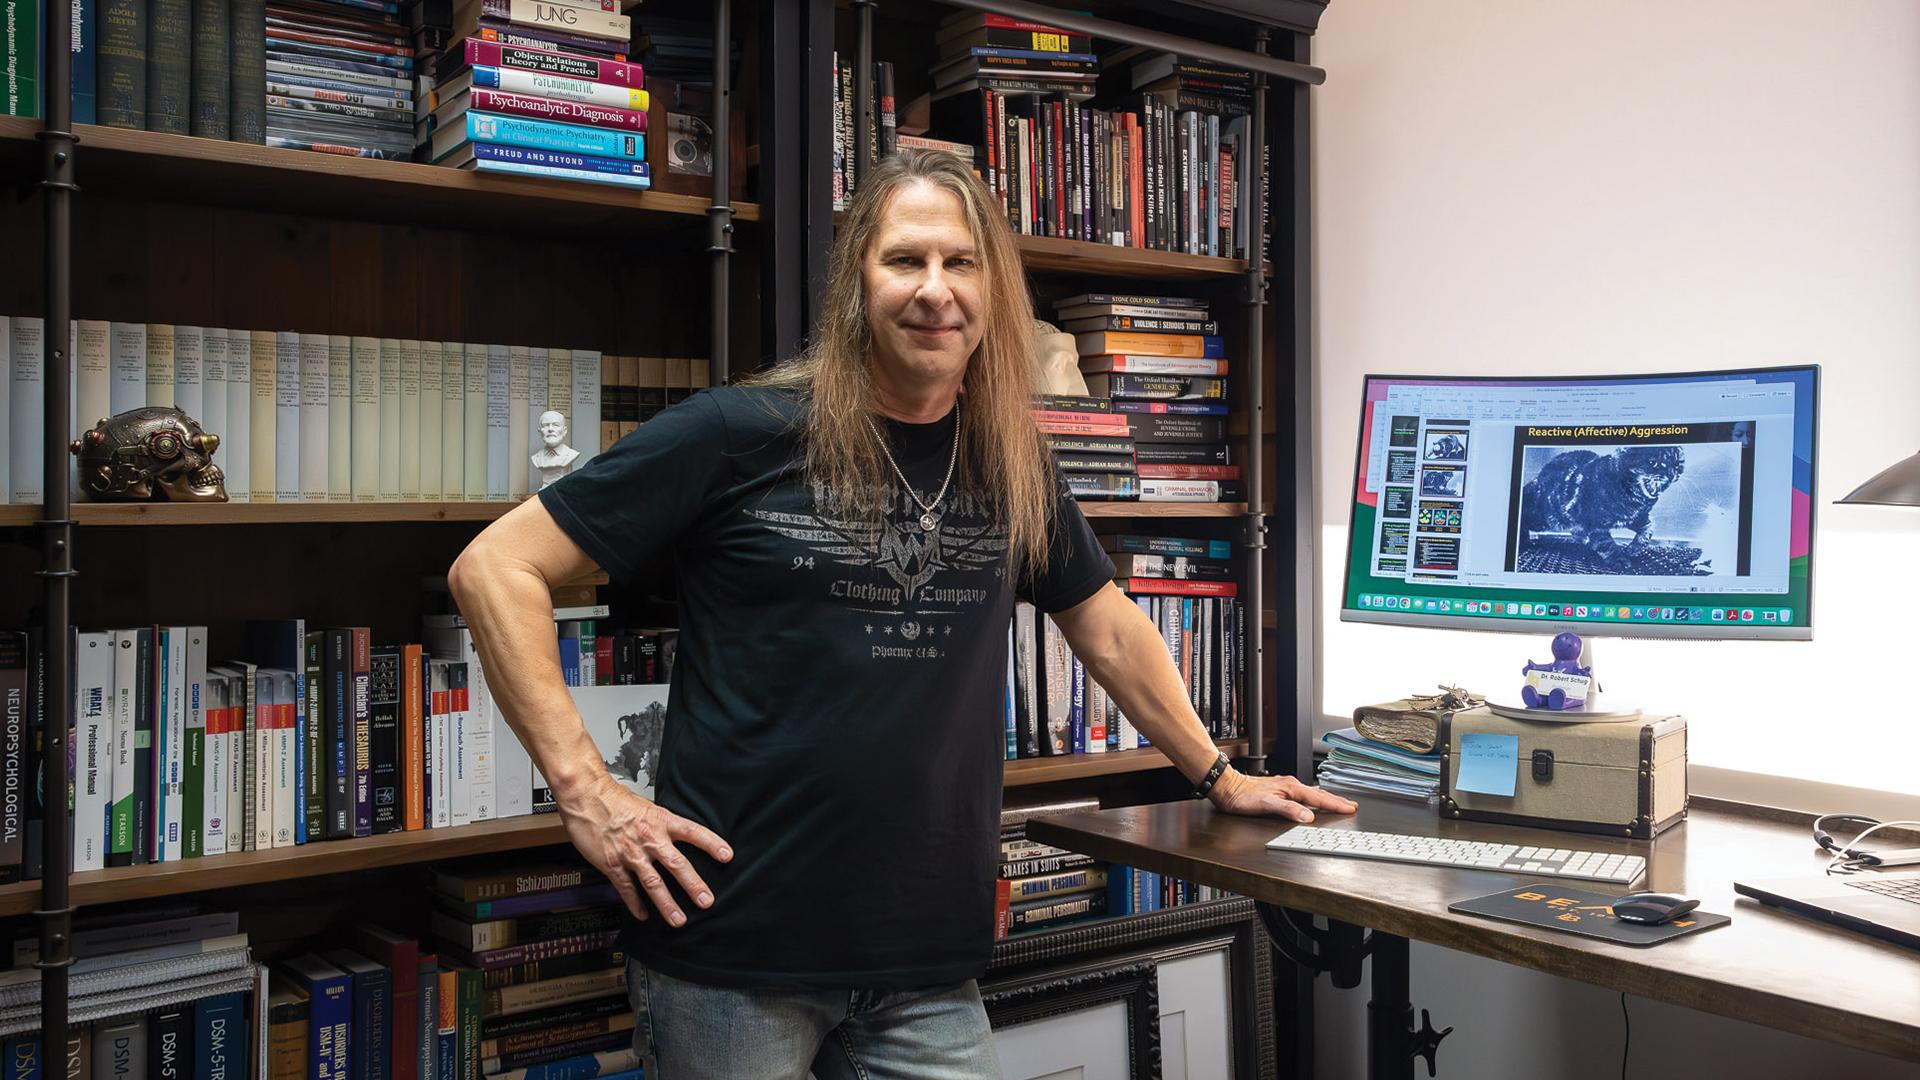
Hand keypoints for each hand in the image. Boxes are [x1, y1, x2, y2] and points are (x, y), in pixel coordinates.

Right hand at [556, 772, 732, 926]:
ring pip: (653, 883)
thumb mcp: (648, 808)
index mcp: (661, 821)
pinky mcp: (612, 864)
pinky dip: (635, 904)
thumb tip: (677, 838)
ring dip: (667, 904)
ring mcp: (631, 853)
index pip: (693, 832)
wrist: (586, 796)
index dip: (711, 844)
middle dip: (693, 885)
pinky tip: (643, 914)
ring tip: (679, 920)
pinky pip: (626, 888)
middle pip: (676, 864)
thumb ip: (662, 826)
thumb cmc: (616, 800)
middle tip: (706, 901)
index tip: (727, 856)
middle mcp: (649, 838)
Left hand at [1209, 769, 1357, 822]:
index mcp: (1291, 788)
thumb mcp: (1266, 805)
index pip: (1318, 798)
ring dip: (1326, 798)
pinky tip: (1313, 799)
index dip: (1335, 805)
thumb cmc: (1242, 797)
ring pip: (1312, 793)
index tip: (1349, 809)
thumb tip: (1308, 817)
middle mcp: (1290, 785)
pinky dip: (1314, 797)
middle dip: (1336, 800)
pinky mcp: (1279, 789)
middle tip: (1351, 805)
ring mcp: (1285, 786)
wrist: (1227, 787)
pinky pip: (1303, 793)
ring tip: (1338, 802)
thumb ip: (1288, 810)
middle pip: (1319, 794)